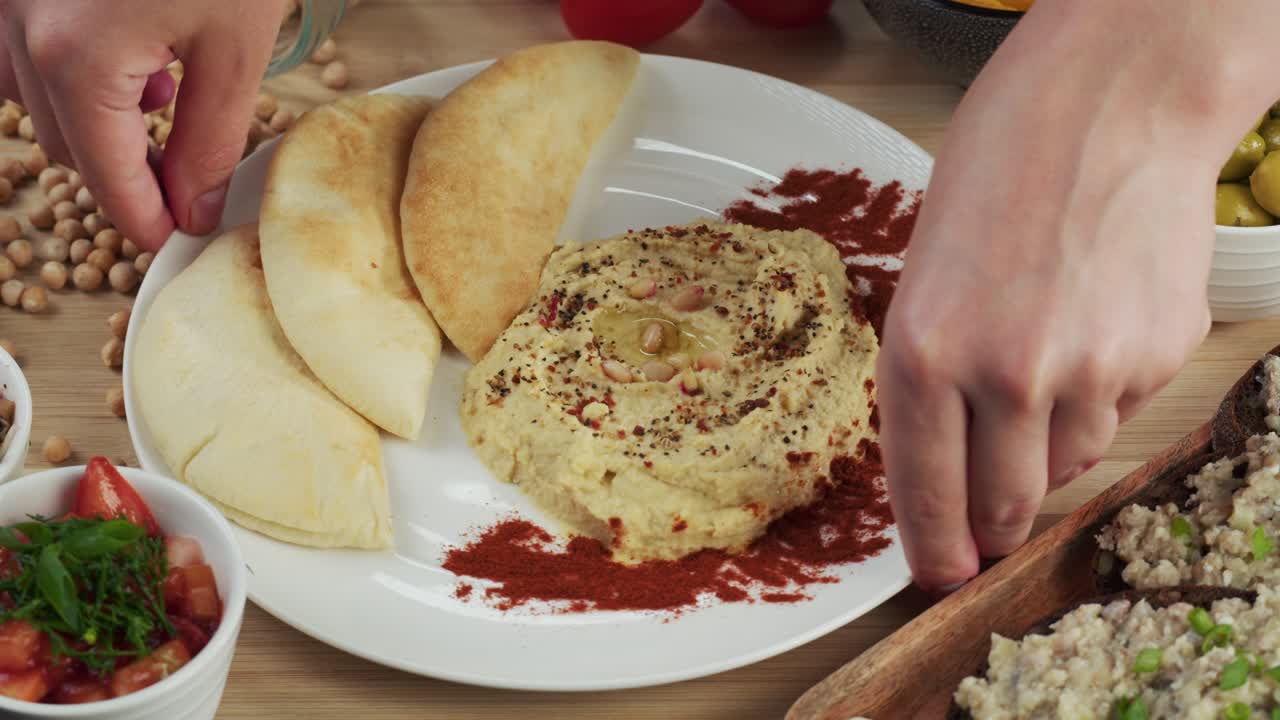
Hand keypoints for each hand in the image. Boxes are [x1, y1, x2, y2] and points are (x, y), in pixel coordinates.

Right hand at [0, 0, 286, 249]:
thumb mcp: (236, 46)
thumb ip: (211, 137)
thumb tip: (195, 208)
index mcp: (76, 57)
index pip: (106, 176)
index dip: (147, 219)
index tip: (180, 238)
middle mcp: (23, 28)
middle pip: (66, 144)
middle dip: (126, 174)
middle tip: (190, 184)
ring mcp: (11, 0)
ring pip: (35, 97)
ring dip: (93, 120)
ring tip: (165, 99)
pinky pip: (23, 50)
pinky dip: (66, 70)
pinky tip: (128, 53)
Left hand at [874, 0, 1255, 593]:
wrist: (1114, 106)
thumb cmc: (998, 171)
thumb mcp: (923, 276)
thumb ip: (928, 377)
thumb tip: (945, 465)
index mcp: (924, 351)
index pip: (923, 487)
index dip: (933, 545)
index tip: (938, 572)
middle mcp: (1006, 375)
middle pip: (1002, 505)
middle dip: (992, 521)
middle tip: (988, 516)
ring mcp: (1093, 371)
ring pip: (1066, 466)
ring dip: (1046, 447)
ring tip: (1043, 363)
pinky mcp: (1159, 356)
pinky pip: (1119, 417)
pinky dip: (1100, 398)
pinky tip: (1092, 328)